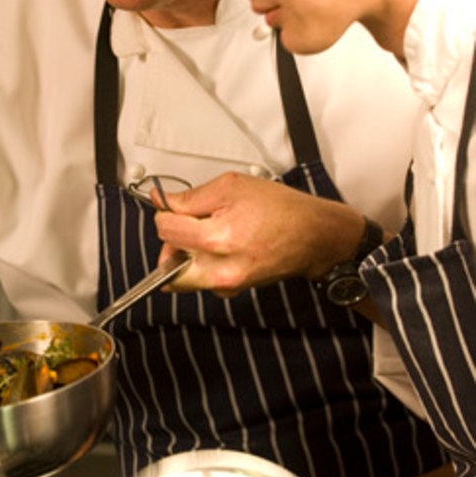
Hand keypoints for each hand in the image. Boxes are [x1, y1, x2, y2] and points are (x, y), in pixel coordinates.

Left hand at [153, 172, 364, 294]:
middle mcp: (219, 269)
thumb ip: (191, 196)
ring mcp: (226, 284)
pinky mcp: (232, 290)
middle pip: (166, 263)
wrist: (313, 235)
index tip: (169, 206)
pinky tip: (220, 247)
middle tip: (186, 223)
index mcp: (218, 239)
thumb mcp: (232, 186)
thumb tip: (163, 201)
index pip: (165, 230)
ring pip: (180, 276)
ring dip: (183, 255)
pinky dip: (201, 264)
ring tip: (204, 234)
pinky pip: (201, 280)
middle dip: (171, 241)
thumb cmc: (282, 210)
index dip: (164, 212)